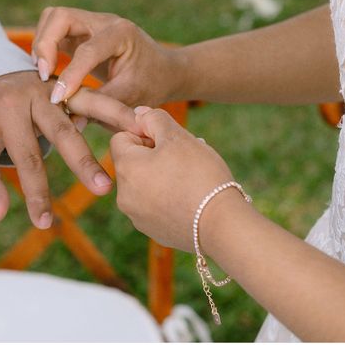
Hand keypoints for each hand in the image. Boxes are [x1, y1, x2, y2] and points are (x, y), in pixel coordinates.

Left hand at [0, 71, 140, 228]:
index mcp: (6, 109)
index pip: (27, 157)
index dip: (37, 193)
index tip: (44, 223)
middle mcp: (33, 94)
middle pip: (62, 132)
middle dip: (83, 162)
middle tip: (103, 189)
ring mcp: (53, 86)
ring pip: (87, 105)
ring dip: (115, 122)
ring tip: (142, 138)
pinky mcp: (66, 85)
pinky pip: (93, 98)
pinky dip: (115, 109)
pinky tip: (139, 122)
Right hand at [32, 7, 185, 107]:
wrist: (161, 71)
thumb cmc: (150, 85)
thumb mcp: (132, 98)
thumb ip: (103, 107)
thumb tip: (70, 119)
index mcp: (122, 34)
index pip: (88, 50)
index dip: (70, 75)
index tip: (58, 99)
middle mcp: (104, 21)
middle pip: (61, 17)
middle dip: (45, 45)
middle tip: (43, 76)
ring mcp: (90, 22)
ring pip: (52, 18)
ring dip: (42, 43)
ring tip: (44, 73)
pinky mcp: (80, 30)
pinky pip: (53, 28)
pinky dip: (44, 46)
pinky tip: (46, 70)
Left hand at [110, 107, 234, 251]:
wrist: (222, 225)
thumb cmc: (199, 175)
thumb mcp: (177, 136)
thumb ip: (154, 119)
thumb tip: (139, 114)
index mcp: (125, 168)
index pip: (121, 138)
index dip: (145, 134)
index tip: (170, 143)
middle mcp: (123, 195)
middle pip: (133, 163)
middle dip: (155, 156)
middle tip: (185, 159)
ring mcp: (137, 216)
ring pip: (144, 185)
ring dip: (161, 176)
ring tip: (191, 179)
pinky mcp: (153, 231)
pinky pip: (154, 206)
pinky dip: (167, 199)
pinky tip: (190, 199)